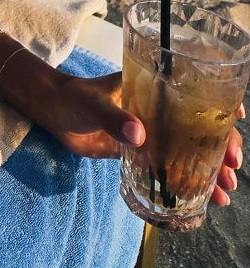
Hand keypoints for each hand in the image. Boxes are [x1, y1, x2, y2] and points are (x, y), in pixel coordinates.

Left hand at [37, 72, 244, 207]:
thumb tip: (138, 136)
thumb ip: (114, 118)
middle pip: (199, 125)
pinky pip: (170, 165)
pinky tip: (205, 198)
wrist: (52, 113)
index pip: (194, 91)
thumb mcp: (93, 103)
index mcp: (151, 86)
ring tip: (225, 190)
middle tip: (232, 167)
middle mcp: (157, 108)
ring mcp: (150, 129)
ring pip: (189, 148)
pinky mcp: (140, 149)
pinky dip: (189, 180)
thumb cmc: (72, 97)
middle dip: (221, 145)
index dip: (219, 104)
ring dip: (211, 167)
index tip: (235, 118)